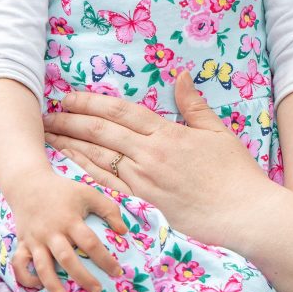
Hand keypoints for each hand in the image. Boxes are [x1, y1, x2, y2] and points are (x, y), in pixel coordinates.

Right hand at [8, 169, 126, 291]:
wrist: (30, 184)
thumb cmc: (64, 190)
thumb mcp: (89, 193)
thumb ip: (109, 210)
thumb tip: (124, 231)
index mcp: (70, 220)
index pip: (90, 243)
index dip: (104, 259)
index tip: (117, 272)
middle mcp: (52, 233)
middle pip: (67, 259)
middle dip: (83, 277)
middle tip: (97, 291)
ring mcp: (35, 240)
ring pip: (43, 268)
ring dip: (55, 288)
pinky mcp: (23, 244)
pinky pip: (19, 265)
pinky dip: (26, 278)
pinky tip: (38, 287)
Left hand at [42, 71, 272, 246]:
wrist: (243, 215)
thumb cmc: (235, 175)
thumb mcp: (219, 133)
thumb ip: (194, 105)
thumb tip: (181, 76)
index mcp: (168, 134)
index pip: (121, 111)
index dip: (92, 102)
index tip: (70, 97)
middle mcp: (150, 155)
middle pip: (101, 132)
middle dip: (71, 120)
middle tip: (48, 113)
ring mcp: (142, 183)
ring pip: (96, 158)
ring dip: (69, 144)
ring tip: (49, 135)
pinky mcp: (141, 207)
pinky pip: (104, 187)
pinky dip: (82, 173)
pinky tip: (67, 165)